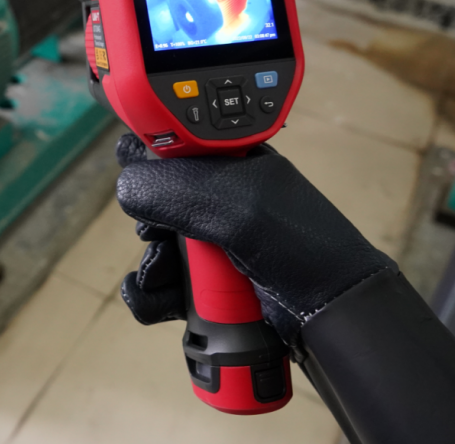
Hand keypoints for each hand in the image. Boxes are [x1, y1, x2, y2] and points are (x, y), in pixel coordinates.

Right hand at [115, 134, 395, 346]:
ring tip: (163, 275)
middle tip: (158, 234)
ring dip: (149, 263)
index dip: (146, 160)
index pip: (169, 144)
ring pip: (154, 245)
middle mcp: (217, 197)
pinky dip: (150, 294)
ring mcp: (211, 242)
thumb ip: (173, 188)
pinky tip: (156, 297)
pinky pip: (160, 284)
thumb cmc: (295, 243)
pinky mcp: (206, 282)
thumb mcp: (234, 203)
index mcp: (228, 160)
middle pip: (153, 199)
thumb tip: (124, 187)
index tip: (139, 184)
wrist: (330, 311)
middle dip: (149, 220)